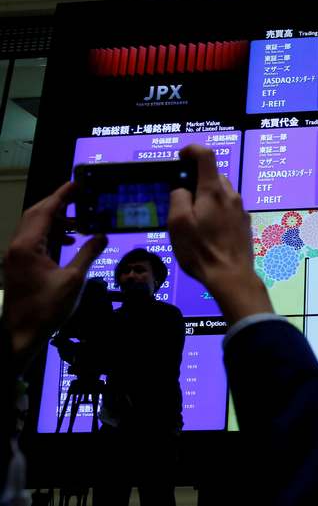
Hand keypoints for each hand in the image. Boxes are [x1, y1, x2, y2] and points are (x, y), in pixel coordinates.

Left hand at [1, 183, 105, 363]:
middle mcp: (18, 246)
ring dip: (55, 220)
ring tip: (79, 221)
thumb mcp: (74, 279)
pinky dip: (50, 234)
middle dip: (58, 203)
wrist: (21, 334)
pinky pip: (34, 240)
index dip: (62, 195)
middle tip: (80, 196)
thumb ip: (88, 253)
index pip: (45, 211)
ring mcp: (16, 256)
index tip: (77, 184)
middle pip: (36, 214)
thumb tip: (101, 235)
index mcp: (28, 245)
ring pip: (34, 227)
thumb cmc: (47, 308)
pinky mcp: (18, 265)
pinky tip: (68, 242)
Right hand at [168, 145, 271, 322]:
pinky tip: (208, 230)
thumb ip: (178, 197)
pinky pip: (228, 208)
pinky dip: (216, 210)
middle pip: (214, 175)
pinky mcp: (245, 224)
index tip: (180, 157)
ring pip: (222, 192)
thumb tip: (182, 187)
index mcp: (214, 190)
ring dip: (207, 197)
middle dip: (197, 179)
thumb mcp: (177, 223)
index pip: (206, 155)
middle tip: (181, 196)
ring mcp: (241, 210)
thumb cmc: (201, 250)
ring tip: (194, 218)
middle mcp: (231, 195)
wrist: (231, 276)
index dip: (192, 150)